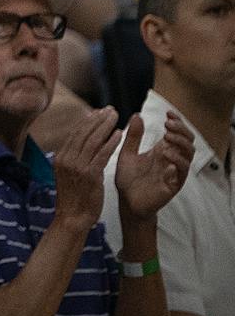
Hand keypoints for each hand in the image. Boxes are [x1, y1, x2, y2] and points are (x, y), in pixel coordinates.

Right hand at [50, 106, 123, 229]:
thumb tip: (82, 145)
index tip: (98, 112)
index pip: (75, 134)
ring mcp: (77, 166)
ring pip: (93, 140)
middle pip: (83, 133)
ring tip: (115, 116)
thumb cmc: (73, 198)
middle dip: (97, 119)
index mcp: (60, 157)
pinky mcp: (89, 174)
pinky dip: (111, 142)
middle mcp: (67, 158)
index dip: (88, 121)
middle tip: (110, 109)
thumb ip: (74, 159)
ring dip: (105, 126)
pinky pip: (102, 154)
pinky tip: (120, 134)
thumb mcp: (67, 175)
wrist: (72, 217)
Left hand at [114, 109, 194, 223]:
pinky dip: (177, 163)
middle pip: (187, 142)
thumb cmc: (128, 178)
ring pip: (188, 156)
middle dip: (181, 130)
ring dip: (180, 144)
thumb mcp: (127, 153)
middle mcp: (171, 161)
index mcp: (162, 151)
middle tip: (168, 123)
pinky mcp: (173, 185)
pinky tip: (166, 156)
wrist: (126, 201)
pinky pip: (181, 173)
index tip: (168, 113)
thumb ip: (133, 136)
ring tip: (167, 137)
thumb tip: (137, 115)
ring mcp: (174, 173)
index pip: (177, 134)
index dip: (177, 122)